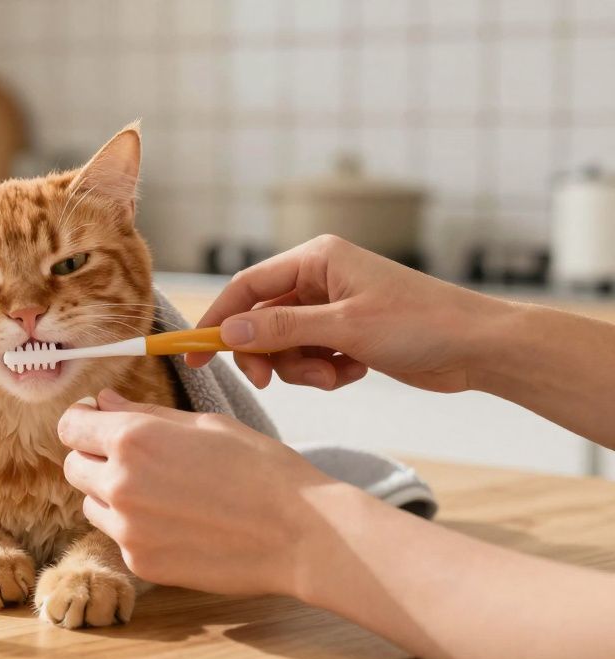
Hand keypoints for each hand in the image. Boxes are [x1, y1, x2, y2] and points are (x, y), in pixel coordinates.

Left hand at [57, 389, 357, 595]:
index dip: (82, 422)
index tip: (96, 423)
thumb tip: (102, 401)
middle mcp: (119, 483)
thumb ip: (144, 413)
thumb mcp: (204, 425)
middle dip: (94, 458)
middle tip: (135, 459)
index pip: (70, 427)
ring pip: (92, 505)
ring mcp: (127, 529)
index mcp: (133, 439)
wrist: (299, 533)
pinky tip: (178, 523)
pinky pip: (120, 538)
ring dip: (111, 495)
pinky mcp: (141, 563)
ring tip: (163, 492)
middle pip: (73, 467)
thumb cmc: (260, 468)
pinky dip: (137, 529)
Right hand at [187, 235, 510, 392]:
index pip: (247, 286)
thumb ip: (281, 331)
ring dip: (302, 368)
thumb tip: (228, 333)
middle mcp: (321, 278)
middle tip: (269, 381)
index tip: (196, 352)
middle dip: (267, 354)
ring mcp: (334, 307)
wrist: (480, 348)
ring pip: (286, 344)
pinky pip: (312, 356)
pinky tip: (354, 371)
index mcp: (316, 259)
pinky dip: (325, 371)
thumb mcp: (343, 329)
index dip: (218, 318)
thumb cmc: (420, 324)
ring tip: (335, 376)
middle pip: (262, 319)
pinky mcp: (348, 334)